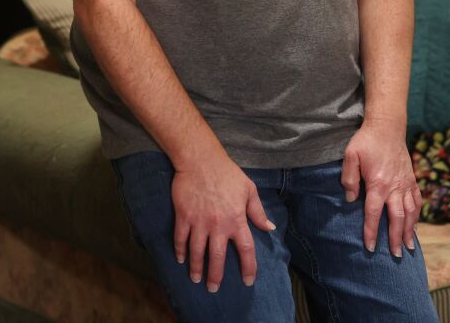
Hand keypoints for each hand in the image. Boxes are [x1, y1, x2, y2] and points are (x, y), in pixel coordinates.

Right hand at [171, 156, 275, 292]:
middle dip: (215, 275)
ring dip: (196, 267)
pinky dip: (180, 250)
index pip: (246, 249)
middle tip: (213, 289)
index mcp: (237, 219)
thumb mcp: (249, 190)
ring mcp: (199, 222)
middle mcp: (218, 225)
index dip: (248, 267)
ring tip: (196, 279)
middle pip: (217, 257)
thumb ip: (257, 211)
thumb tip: (269, 227)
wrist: (201, 161)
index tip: (247, 281)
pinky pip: (180, 238)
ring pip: (197, 251)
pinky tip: (180, 259)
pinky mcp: (184, 216)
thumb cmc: (228, 174)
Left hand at [341, 121, 421, 257]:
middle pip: (397, 217)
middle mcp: (395, 186)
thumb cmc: (366, 141)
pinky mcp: (411, 178)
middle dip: (395, 238)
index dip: (371, 231)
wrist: (387, 126)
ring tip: (409, 247)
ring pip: (411, 212)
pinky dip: (417, 215)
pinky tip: (414, 226)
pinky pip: (417, 200)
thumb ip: (348, 179)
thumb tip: (351, 200)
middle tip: (397, 255)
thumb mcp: (350, 156)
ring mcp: (406, 183)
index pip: (373, 213)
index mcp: (378, 183)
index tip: (370, 247)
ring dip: (409, 231)